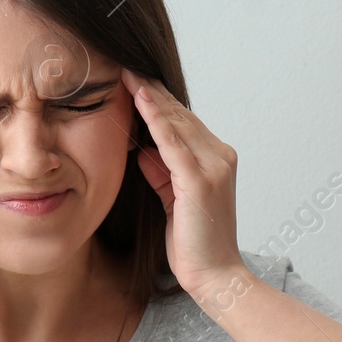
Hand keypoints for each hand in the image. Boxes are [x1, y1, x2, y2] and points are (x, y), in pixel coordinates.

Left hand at [122, 70, 246, 301]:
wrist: (215, 277)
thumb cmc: (193, 244)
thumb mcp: (172, 201)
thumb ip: (161, 173)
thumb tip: (143, 150)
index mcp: (214, 160)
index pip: (181, 121)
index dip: (155, 100)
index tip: (130, 78)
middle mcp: (219, 156)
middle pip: (179, 114)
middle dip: (150, 89)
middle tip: (123, 63)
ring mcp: (213, 166)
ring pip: (176, 121)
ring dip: (150, 95)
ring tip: (126, 71)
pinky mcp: (200, 180)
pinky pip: (174, 141)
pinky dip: (156, 118)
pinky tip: (140, 99)